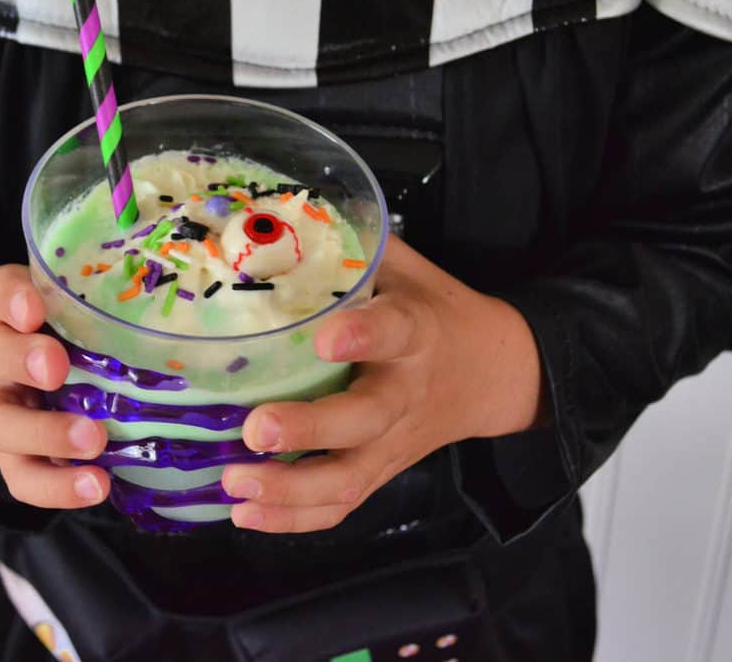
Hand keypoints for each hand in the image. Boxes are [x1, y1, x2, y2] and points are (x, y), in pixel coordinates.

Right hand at [0, 265, 109, 507]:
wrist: (64, 369)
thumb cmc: (77, 328)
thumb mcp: (85, 301)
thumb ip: (105, 295)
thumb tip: (168, 302)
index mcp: (6, 311)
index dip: (12, 299)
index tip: (34, 308)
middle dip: (20, 361)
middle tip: (56, 368)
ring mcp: (1, 409)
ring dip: (44, 434)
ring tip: (92, 441)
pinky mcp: (17, 456)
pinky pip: (23, 477)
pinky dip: (56, 486)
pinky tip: (94, 485)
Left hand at [221, 236, 542, 532]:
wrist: (495, 372)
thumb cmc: (435, 311)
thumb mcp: (405, 268)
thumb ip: (350, 246)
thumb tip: (269, 213)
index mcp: (416, 331)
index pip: (394, 330)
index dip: (363, 334)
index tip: (326, 335)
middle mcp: (404, 392)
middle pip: (364, 420)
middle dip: (310, 430)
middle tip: (256, 430)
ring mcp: (394, 441)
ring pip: (349, 478)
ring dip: (290, 490)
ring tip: (236, 484)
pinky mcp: (383, 471)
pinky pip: (341, 505)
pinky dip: (294, 518)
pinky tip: (247, 514)